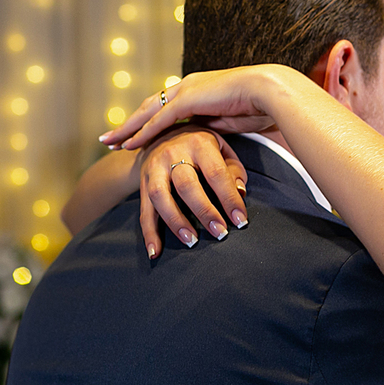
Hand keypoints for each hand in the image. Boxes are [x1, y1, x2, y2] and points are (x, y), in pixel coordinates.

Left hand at [100, 66, 289, 150]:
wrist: (269, 91)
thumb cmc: (259, 106)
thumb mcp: (230, 120)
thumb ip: (214, 128)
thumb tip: (207, 143)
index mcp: (198, 89)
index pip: (165, 107)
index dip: (148, 121)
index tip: (134, 134)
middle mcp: (186, 86)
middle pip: (149, 108)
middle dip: (129, 124)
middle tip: (110, 138)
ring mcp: (185, 91)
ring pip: (147, 113)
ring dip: (127, 129)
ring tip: (109, 143)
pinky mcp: (187, 100)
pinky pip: (158, 120)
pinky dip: (142, 133)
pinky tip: (128, 145)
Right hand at [139, 126, 248, 257]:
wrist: (158, 133)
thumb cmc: (198, 144)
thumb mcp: (220, 146)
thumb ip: (233, 169)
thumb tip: (240, 192)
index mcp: (198, 142)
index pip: (216, 173)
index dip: (229, 198)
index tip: (241, 220)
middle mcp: (173, 152)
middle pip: (187, 185)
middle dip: (204, 211)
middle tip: (220, 233)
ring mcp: (154, 168)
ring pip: (161, 196)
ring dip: (175, 222)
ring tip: (191, 241)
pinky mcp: (143, 183)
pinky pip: (144, 210)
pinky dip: (149, 233)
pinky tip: (155, 251)